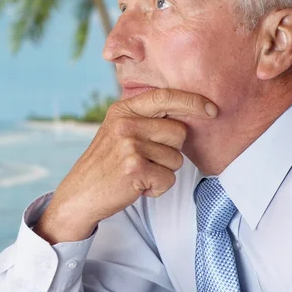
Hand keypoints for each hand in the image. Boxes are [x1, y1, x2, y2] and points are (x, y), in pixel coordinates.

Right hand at [34, 88, 217, 243]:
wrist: (79, 194)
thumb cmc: (105, 165)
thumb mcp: (117, 131)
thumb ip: (144, 119)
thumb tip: (187, 113)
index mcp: (123, 110)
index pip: (166, 97)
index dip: (193, 102)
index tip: (212, 110)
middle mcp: (126, 124)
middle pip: (179, 132)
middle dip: (171, 151)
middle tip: (146, 161)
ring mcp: (130, 145)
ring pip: (176, 159)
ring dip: (163, 172)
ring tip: (138, 174)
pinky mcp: (134, 168)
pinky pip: (168, 179)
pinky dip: (157, 188)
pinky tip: (137, 186)